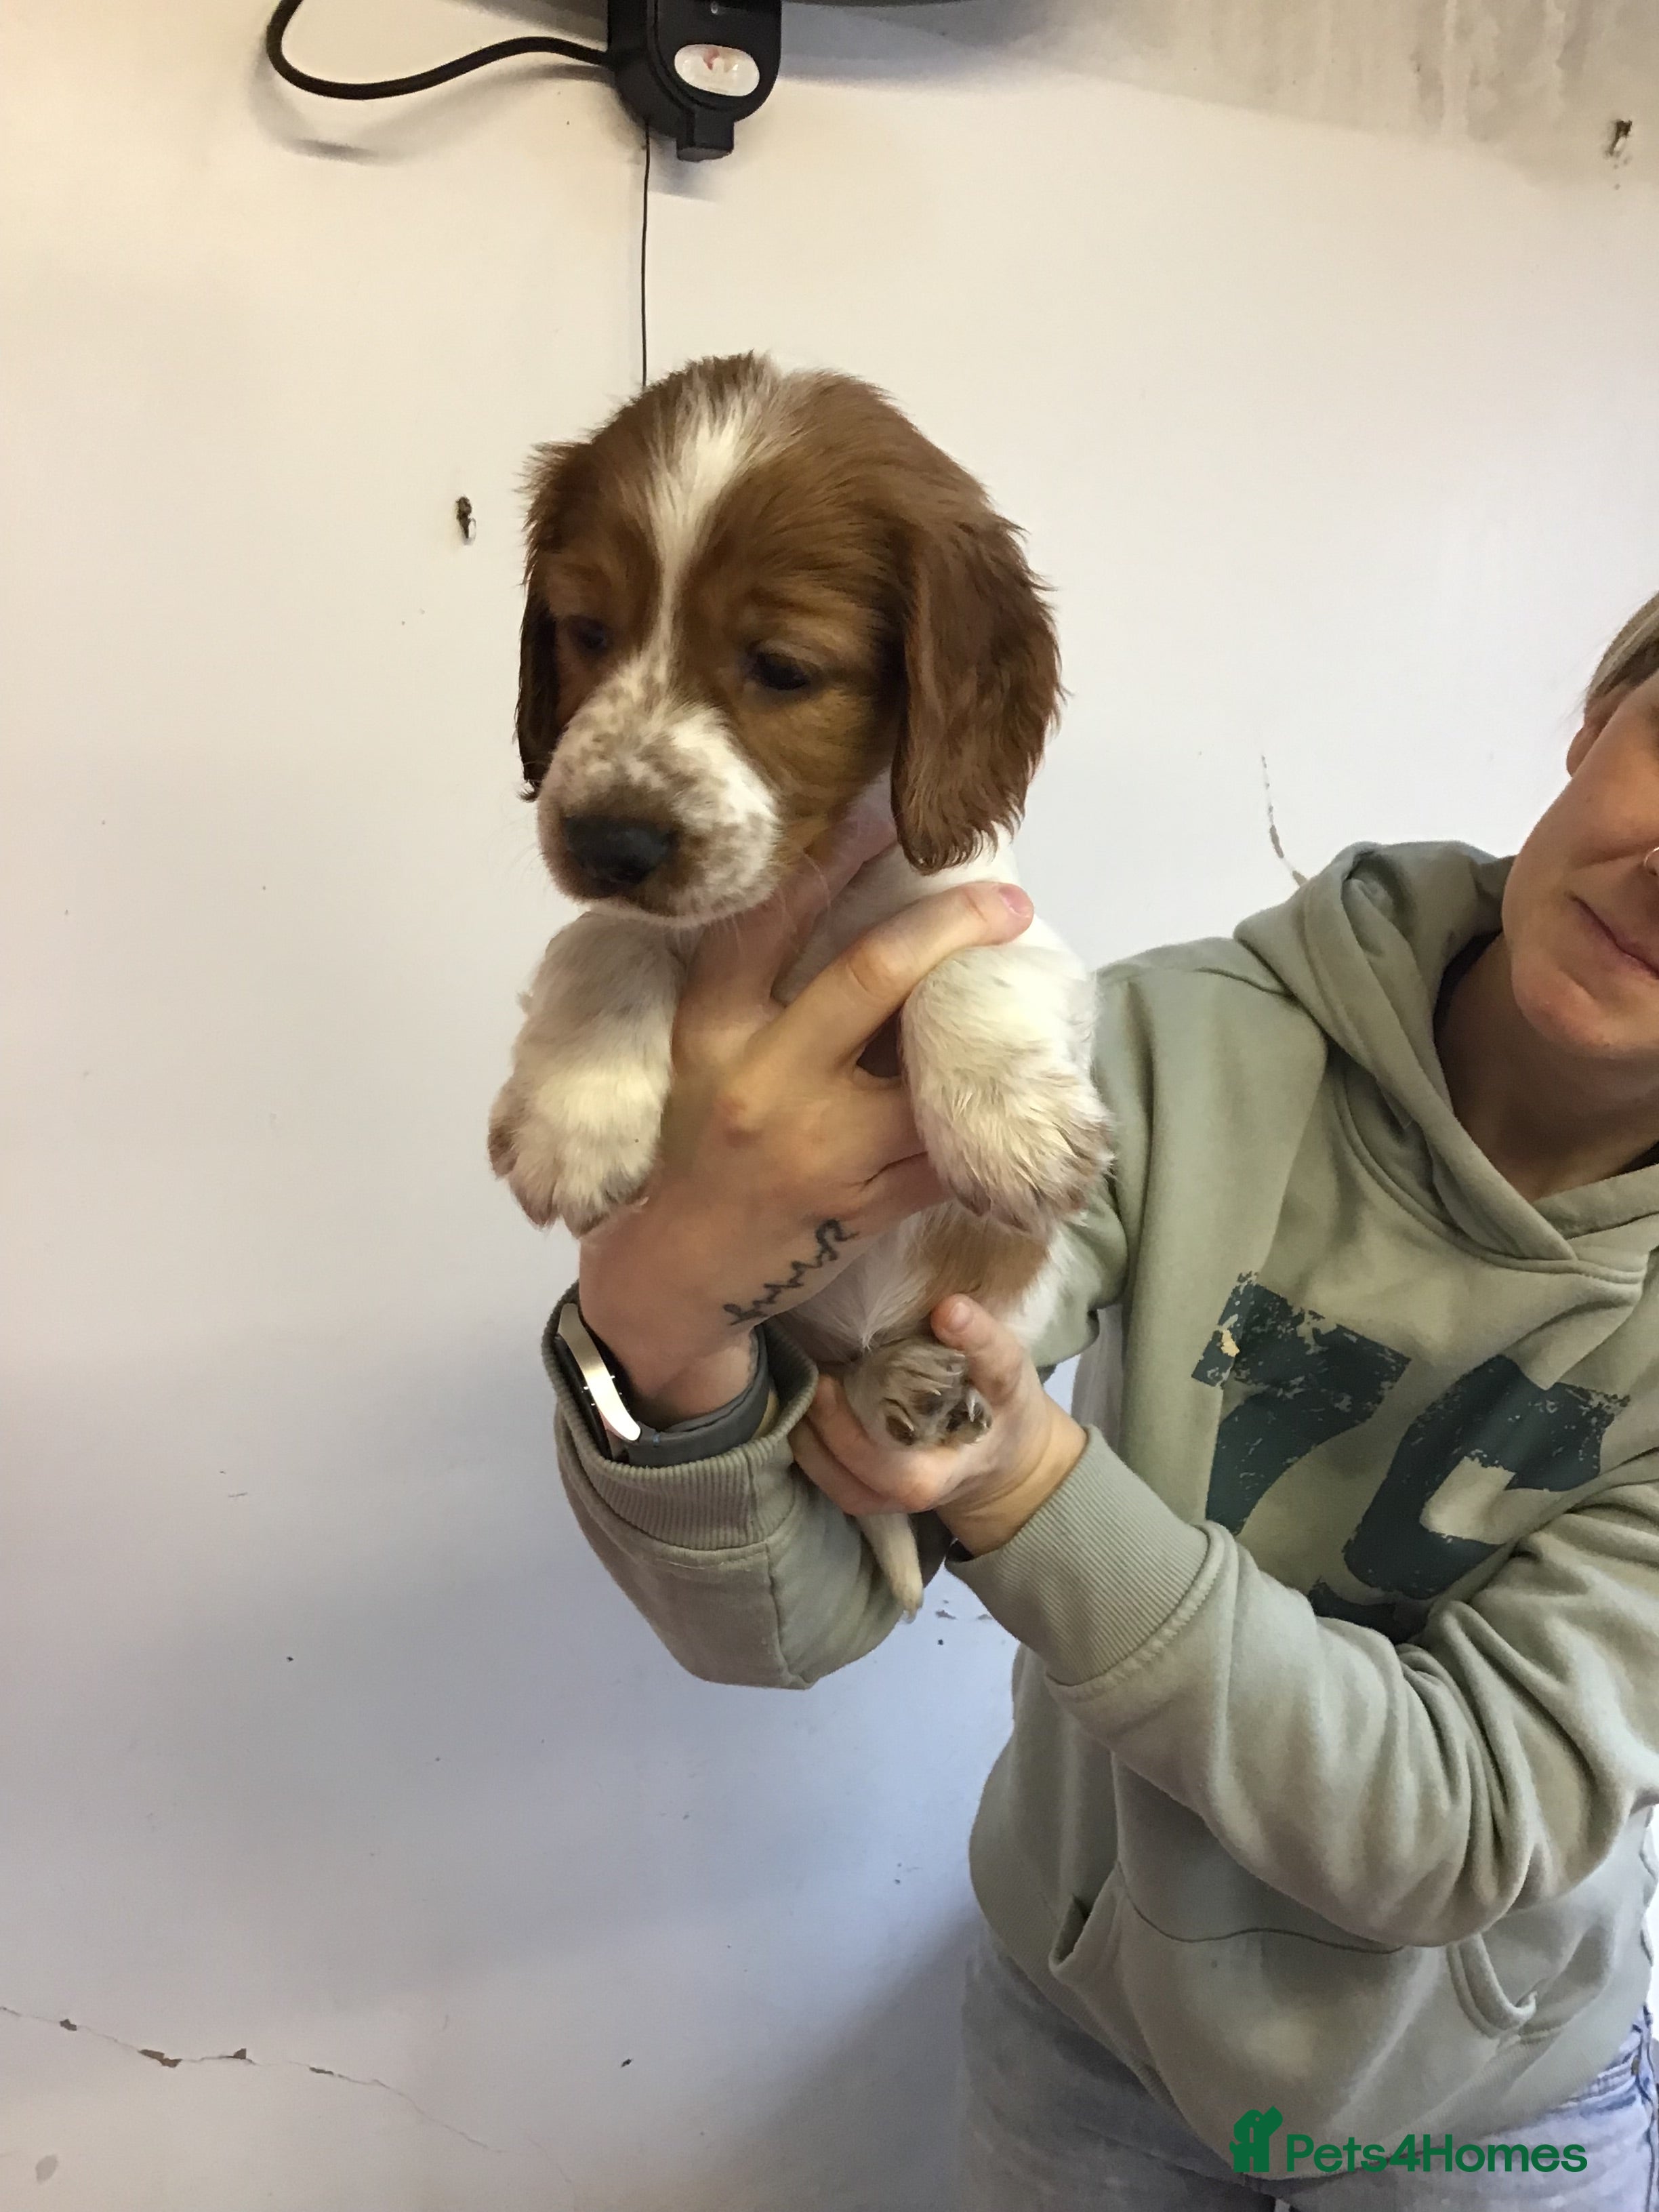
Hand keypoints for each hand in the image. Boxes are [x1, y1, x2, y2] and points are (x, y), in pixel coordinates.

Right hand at [577, 813, 1036, 1421]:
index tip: (885, 814)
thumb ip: (751, 984)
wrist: (680, 1271)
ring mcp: (819, 1151)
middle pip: (869, 977)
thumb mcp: (700, 1053)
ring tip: (1026, 1006)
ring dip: (984, 1039)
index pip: (768, 923)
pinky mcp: (863, 1211)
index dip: (831, 861)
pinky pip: (946, 1158)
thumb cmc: (696, 1143)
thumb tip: (833, 892)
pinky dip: (984, 1129)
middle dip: (949, 927)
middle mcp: (764, 1080)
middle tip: (1008, 900)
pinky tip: (1021, 1102)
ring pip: (927, 1076)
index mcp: (714, 1029)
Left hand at [789, 1296, 1086, 1555]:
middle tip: (818, 1374)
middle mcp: (908, 1494)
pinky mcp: (864, 1488)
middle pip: (859, 1476)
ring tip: (803, 1382)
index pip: (904, 1471)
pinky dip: (809, 1441)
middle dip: (832, 1427)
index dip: (870, 1427)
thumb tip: (949, 1308)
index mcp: (944, 1475)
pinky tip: (803, 1399)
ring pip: (835, 1480)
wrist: (1002, 1453)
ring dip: (812, 1435)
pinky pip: (827, 1475)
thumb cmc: (1003, 1405)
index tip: (841, 1379)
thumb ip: (983, 1343)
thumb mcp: (1007, 1372)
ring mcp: (883, 1496)